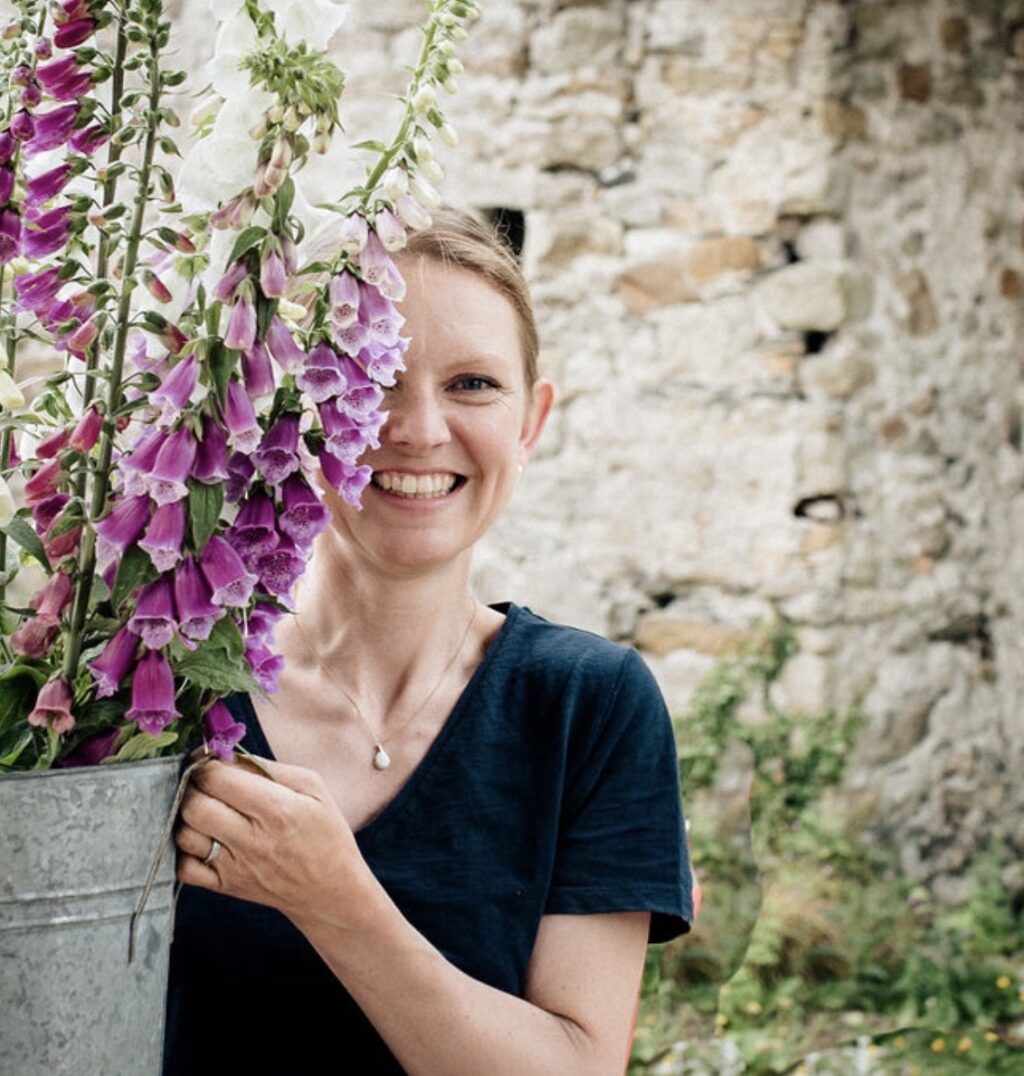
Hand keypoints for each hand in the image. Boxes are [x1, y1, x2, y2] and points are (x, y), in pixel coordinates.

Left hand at [175, 755, 377, 929]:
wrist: (330, 890)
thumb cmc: (325, 831)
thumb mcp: (312, 787)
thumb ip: (268, 768)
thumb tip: (226, 754)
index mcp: (277, 809)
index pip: (217, 779)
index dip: (205, 762)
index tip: (209, 758)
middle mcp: (252, 839)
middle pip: (194, 805)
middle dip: (192, 786)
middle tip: (204, 782)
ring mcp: (234, 866)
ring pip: (183, 835)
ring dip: (187, 816)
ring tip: (205, 808)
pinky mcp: (225, 887)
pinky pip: (183, 868)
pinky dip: (184, 850)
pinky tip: (202, 837)